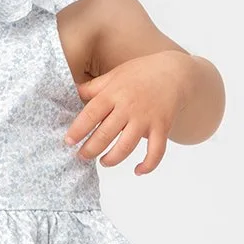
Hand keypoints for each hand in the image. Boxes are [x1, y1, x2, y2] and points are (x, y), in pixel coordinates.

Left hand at [65, 50, 191, 173]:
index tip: (69, 141)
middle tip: (82, 157)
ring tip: (103, 162)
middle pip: (105, 134)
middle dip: (90, 149)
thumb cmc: (141, 73)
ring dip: (112, 159)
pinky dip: (148, 165)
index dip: (78, 130)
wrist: (174, 73)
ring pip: (126, 146)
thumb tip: (72, 92)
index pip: (90, 114)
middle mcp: (128, 107)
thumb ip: (94, 87)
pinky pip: (156, 151)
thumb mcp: (114, 75)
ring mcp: (146, 119)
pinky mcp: (162, 127)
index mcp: (113, 94)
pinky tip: (138, 171)